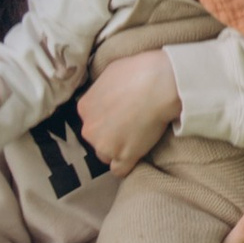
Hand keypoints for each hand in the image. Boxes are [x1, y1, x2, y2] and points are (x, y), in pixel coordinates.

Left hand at [78, 48, 181, 177]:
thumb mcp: (108, 74)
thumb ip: (100, 91)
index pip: (90, 120)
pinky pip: (119, 170)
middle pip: (96, 139)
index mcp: (84, 107)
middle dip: (110, 134)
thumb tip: (105, 96)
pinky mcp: (125, 156)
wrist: (159, 85)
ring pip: (106, 155)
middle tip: (129, 124)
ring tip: (136, 137)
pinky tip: (134, 155)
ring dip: (118, 149)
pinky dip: (126, 164)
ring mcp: (106, 145)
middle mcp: (89, 129)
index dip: (105, 118)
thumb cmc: (138, 72)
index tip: (120, 114)